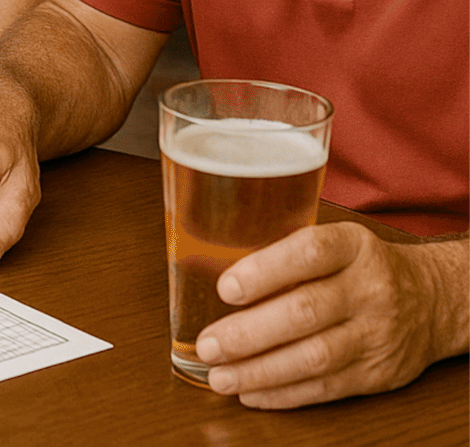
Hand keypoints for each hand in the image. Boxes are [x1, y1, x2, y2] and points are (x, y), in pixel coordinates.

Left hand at [196, 224, 466, 407]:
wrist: (432, 300)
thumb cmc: (360, 268)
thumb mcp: (335, 243)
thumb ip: (285, 254)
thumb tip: (204, 269)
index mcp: (353, 247)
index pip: (310, 253)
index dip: (265, 270)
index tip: (225, 288)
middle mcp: (370, 288)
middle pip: (306, 312)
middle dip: (249, 333)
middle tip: (209, 344)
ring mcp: (377, 333)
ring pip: (315, 357)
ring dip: (260, 371)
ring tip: (220, 376)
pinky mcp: (379, 372)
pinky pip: (327, 387)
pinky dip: (284, 394)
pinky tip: (251, 392)